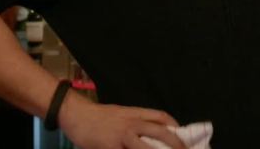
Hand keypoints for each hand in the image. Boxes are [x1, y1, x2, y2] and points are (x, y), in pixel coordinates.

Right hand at [59, 90, 187, 148]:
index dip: (175, 126)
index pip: (161, 116)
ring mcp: (122, 136)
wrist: (76, 115)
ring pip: (146, 147)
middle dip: (175, 144)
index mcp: (135, 113)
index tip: (184, 136)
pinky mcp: (110, 147)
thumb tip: (149, 133)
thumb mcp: (120, 114)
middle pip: (160, 132)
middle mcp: (132, 123)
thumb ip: (135, 122)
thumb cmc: (98, 117)